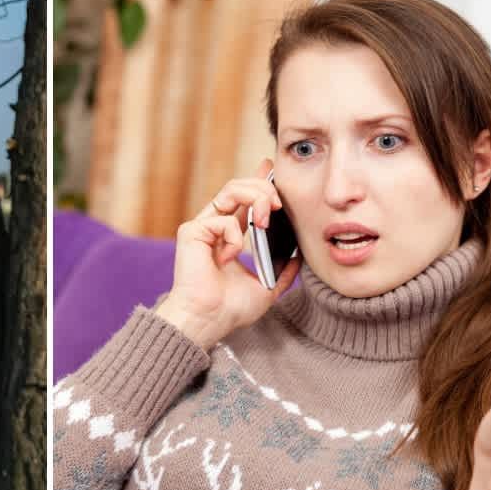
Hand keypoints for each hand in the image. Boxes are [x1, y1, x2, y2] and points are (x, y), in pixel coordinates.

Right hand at [155, 158, 301, 350]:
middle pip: (239, 186)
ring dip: (256, 196)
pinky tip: (228, 258)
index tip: (271, 168)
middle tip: (280, 202)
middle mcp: (214, 226)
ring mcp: (202, 227)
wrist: (208, 321)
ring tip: (268, 215)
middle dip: (264, 186)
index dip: (257, 180)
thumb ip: (283, 270)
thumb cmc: (230, 309)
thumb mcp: (267, 287)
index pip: (244, 199)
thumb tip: (299, 255)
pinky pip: (222, 219)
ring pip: (230, 189)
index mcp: (228, 235)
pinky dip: (235, 237)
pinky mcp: (191, 231)